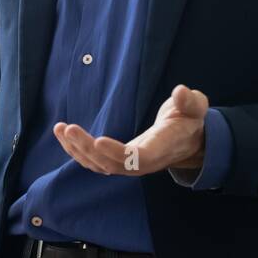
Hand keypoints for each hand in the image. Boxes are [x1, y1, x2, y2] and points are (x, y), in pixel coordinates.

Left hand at [53, 84, 207, 176]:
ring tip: (61, 129)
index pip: (138, 157)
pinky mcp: (119, 160)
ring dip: (77, 150)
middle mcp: (143, 161)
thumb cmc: (189, 120)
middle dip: (88, 149)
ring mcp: (129, 164)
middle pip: (112, 164)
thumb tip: (180, 91)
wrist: (187, 140)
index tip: (98, 141)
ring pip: (100, 165)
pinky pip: (95, 162)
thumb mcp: (196, 107)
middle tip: (68, 128)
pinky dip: (78, 150)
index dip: (117, 152)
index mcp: (162, 147)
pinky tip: (64, 134)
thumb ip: (190, 101)